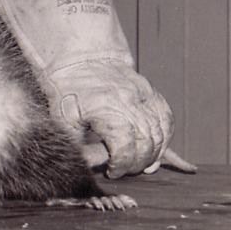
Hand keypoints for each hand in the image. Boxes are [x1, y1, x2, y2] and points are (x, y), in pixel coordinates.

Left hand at [49, 62, 196, 177]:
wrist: (80, 57)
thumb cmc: (68, 90)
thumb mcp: (63, 118)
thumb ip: (76, 144)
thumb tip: (86, 167)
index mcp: (106, 109)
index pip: (124, 148)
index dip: (121, 166)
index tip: (112, 172)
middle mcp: (129, 102)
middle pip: (145, 145)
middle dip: (136, 164)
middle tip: (124, 169)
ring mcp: (143, 95)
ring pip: (160, 134)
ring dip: (153, 155)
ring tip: (139, 164)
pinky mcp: (150, 91)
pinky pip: (167, 119)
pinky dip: (165, 137)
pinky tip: (155, 149)